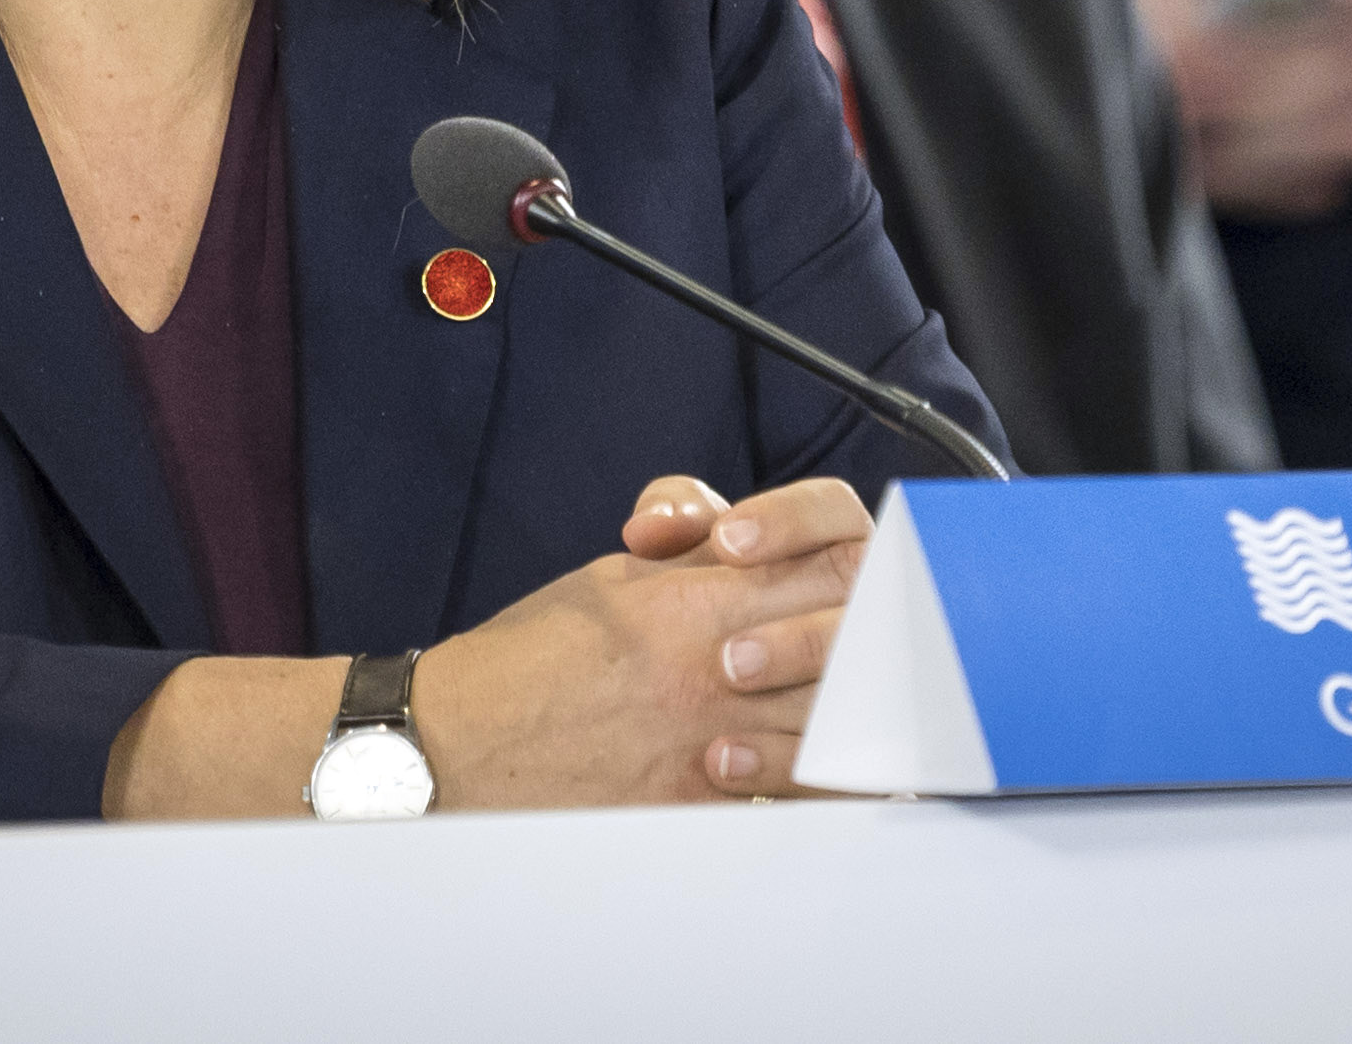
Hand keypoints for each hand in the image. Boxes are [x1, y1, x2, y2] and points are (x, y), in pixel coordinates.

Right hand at [409, 475, 871, 803]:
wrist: (455, 743)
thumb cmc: (525, 659)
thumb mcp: (611, 581)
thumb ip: (691, 560)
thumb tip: (749, 544)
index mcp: (689, 599)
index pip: (821, 562)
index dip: (857, 565)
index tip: (862, 576)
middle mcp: (709, 667)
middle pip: (847, 639)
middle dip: (878, 636)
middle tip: (896, 640)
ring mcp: (708, 741)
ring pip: (834, 721)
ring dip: (866, 712)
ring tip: (890, 707)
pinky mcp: (695, 806)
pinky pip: (793, 799)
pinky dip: (829, 785)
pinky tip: (851, 776)